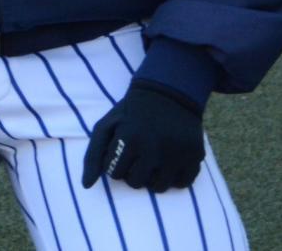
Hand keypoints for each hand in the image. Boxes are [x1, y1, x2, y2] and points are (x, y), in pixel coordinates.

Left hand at [80, 81, 204, 193]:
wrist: (168, 93)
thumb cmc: (131, 113)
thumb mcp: (106, 126)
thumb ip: (93, 155)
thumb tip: (86, 186)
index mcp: (130, 138)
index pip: (114, 173)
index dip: (115, 162)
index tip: (122, 148)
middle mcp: (154, 148)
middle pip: (135, 183)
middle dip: (133, 170)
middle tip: (138, 153)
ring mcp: (177, 154)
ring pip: (158, 187)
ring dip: (152, 177)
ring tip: (152, 158)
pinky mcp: (195, 157)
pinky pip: (182, 184)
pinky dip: (175, 176)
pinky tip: (170, 160)